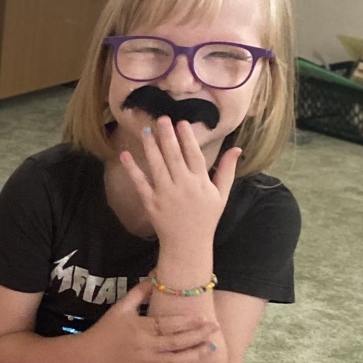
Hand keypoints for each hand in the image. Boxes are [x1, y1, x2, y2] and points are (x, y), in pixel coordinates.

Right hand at [89, 279, 215, 362]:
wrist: (93, 353)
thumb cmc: (108, 328)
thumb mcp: (120, 307)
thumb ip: (138, 293)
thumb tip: (155, 277)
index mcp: (140, 328)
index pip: (167, 325)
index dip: (186, 322)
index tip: (203, 317)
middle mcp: (145, 346)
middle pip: (175, 343)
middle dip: (197, 336)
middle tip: (214, 328)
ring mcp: (147, 362)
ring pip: (176, 362)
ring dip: (196, 355)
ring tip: (212, 347)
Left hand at [119, 115, 240, 257]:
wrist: (188, 244)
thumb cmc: (206, 217)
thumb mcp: (221, 194)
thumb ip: (227, 170)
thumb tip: (237, 148)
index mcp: (201, 182)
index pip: (194, 154)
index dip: (187, 137)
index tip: (181, 122)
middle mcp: (183, 185)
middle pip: (173, 155)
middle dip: (167, 136)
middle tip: (161, 118)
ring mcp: (165, 193)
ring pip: (156, 165)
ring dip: (151, 146)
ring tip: (146, 130)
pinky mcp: (150, 202)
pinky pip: (140, 182)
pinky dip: (132, 168)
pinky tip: (125, 154)